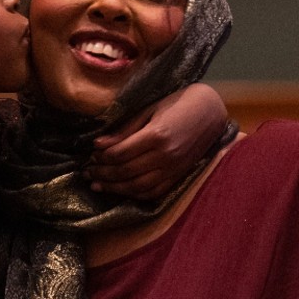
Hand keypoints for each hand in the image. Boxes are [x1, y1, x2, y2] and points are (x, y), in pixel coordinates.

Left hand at [87, 83, 227, 200]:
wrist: (210, 111)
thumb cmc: (178, 104)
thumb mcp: (149, 110)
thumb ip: (125, 130)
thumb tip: (98, 145)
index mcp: (156, 134)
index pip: (120, 154)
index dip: (101, 157)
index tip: (90, 155)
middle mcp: (165, 155)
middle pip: (125, 172)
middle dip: (103, 174)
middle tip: (87, 173)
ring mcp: (173, 168)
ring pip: (137, 187)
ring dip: (114, 188)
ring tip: (98, 185)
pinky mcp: (178, 176)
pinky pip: (153, 192)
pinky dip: (134, 195)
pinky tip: (121, 190)